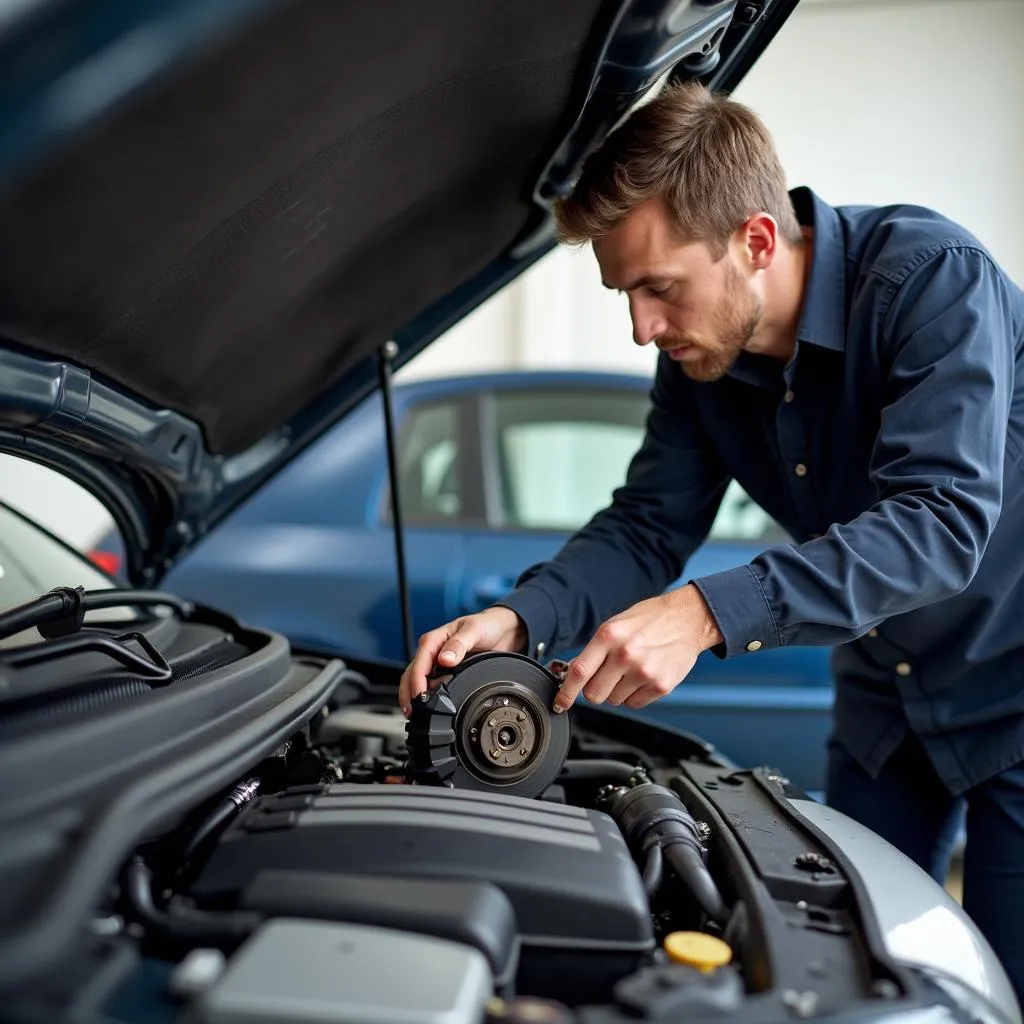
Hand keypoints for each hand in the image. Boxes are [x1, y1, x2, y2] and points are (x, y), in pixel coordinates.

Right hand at [398, 606, 526, 715]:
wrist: (500, 629)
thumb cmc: (486, 625)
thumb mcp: (474, 630)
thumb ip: (459, 644)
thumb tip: (444, 660)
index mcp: (434, 639)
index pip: (418, 663)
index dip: (417, 682)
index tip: (420, 697)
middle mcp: (432, 651)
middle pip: (411, 674)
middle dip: (408, 694)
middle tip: (413, 712)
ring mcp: (437, 662)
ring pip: (416, 680)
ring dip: (413, 696)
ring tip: (417, 714)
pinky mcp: (444, 671)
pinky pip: (430, 684)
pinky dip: (426, 696)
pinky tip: (429, 707)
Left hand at [553, 585, 722, 711]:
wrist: (688, 619)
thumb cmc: (650, 620)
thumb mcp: (616, 625)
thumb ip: (596, 650)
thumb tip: (574, 674)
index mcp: (609, 636)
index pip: (579, 672)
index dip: (566, 692)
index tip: (559, 703)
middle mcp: (625, 654)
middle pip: (594, 694)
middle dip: (595, 690)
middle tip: (606, 677)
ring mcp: (644, 672)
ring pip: (614, 700)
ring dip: (617, 690)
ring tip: (631, 670)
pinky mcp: (660, 685)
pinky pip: (634, 704)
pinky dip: (635, 695)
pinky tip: (643, 676)